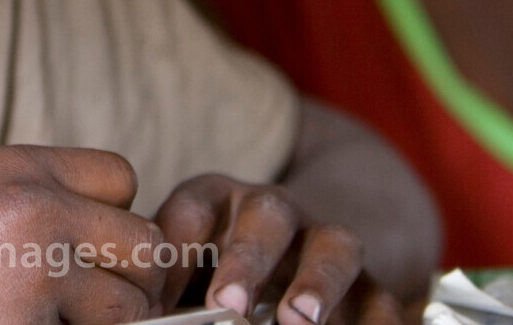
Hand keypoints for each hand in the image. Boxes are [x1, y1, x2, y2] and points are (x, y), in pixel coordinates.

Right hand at [0, 145, 169, 323]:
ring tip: (25, 318)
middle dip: (121, 279)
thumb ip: (29, 205)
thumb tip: (93, 243)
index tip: (78, 241)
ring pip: (125, 314)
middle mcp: (37, 217)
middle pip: (144, 247)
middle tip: (77, 301)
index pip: (122, 177)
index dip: (105, 215)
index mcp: (18, 168)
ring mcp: (33, 285)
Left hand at [153, 175, 402, 324]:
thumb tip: (129, 317)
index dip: (174, 249)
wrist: (300, 239)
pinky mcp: (369, 280)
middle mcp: (274, 211)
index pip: (193, 208)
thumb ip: (161, 285)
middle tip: (228, 302)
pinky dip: (379, 321)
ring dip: (317, 282)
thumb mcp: (185, 256)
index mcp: (217, 200)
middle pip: (266, 217)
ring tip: (299, 320)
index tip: (155, 297)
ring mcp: (326, 241)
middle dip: (247, 259)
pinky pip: (383, 296)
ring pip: (333, 245)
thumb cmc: (216, 259)